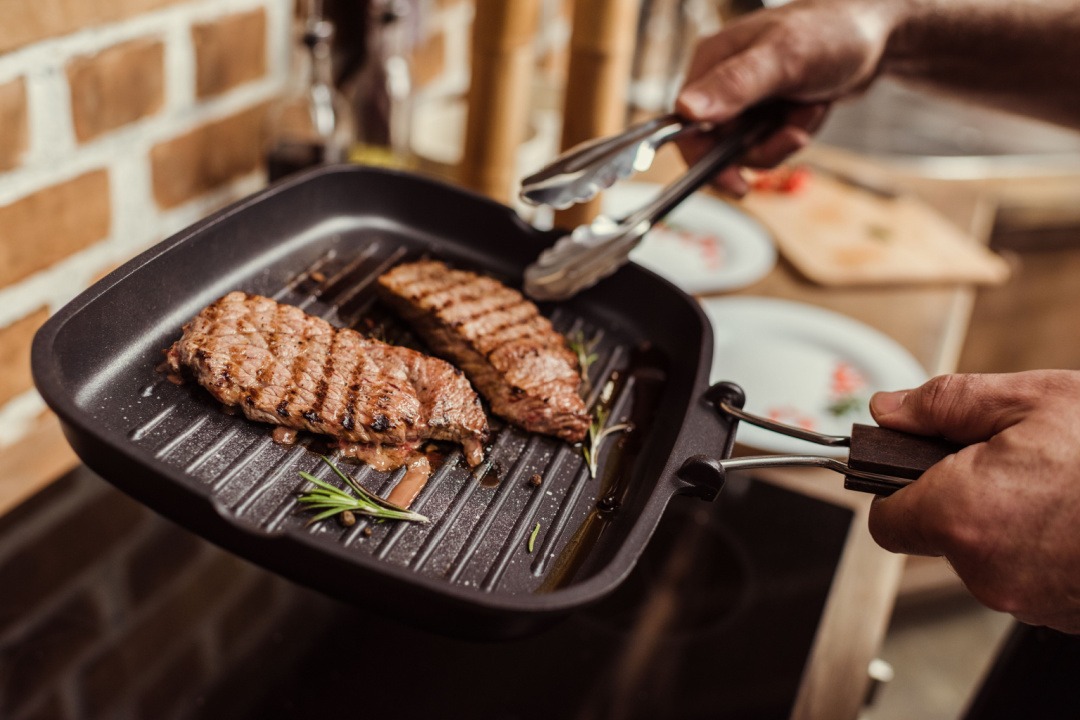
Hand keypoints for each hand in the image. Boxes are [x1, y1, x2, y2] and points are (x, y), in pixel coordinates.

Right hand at [674, 0, 899, 194]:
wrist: (878, 32)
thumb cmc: (832, 31)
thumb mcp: (783, 59)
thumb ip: (735, 85)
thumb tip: (686, 110)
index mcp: (710, 63)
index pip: (685, 126)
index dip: (705, 159)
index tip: (734, 181)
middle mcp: (721, 82)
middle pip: (719, 145)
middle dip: (762, 147)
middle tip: (793, 135)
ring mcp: (745, 98)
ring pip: (748, 148)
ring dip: (784, 139)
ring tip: (809, 109)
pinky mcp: (766, 109)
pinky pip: (770, 141)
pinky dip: (795, 133)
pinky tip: (812, 108)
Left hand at [868, 371, 1079, 632]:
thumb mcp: (1030, 400)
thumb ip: (943, 404)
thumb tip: (889, 410)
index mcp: (961, 515)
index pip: (886, 519)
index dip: (897, 487)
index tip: (917, 465)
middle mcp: (985, 570)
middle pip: (938, 534)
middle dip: (959, 496)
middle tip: (1009, 460)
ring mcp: (1026, 599)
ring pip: (984, 555)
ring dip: (1004, 520)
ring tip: (1056, 486)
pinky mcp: (1061, 614)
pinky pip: (1026, 576)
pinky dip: (1039, 546)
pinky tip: (1072, 515)